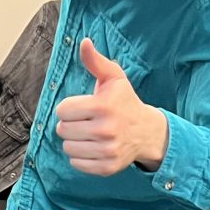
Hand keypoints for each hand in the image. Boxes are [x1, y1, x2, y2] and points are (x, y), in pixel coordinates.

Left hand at [55, 38, 168, 175]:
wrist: (147, 132)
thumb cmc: (124, 101)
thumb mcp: (113, 78)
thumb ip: (95, 61)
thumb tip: (84, 42)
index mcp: (102, 106)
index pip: (62, 110)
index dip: (69, 107)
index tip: (82, 107)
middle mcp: (105, 130)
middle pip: (62, 129)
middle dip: (70, 123)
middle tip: (85, 121)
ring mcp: (107, 150)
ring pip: (67, 147)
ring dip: (74, 140)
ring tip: (88, 134)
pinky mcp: (107, 167)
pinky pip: (76, 163)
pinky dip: (80, 156)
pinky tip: (93, 147)